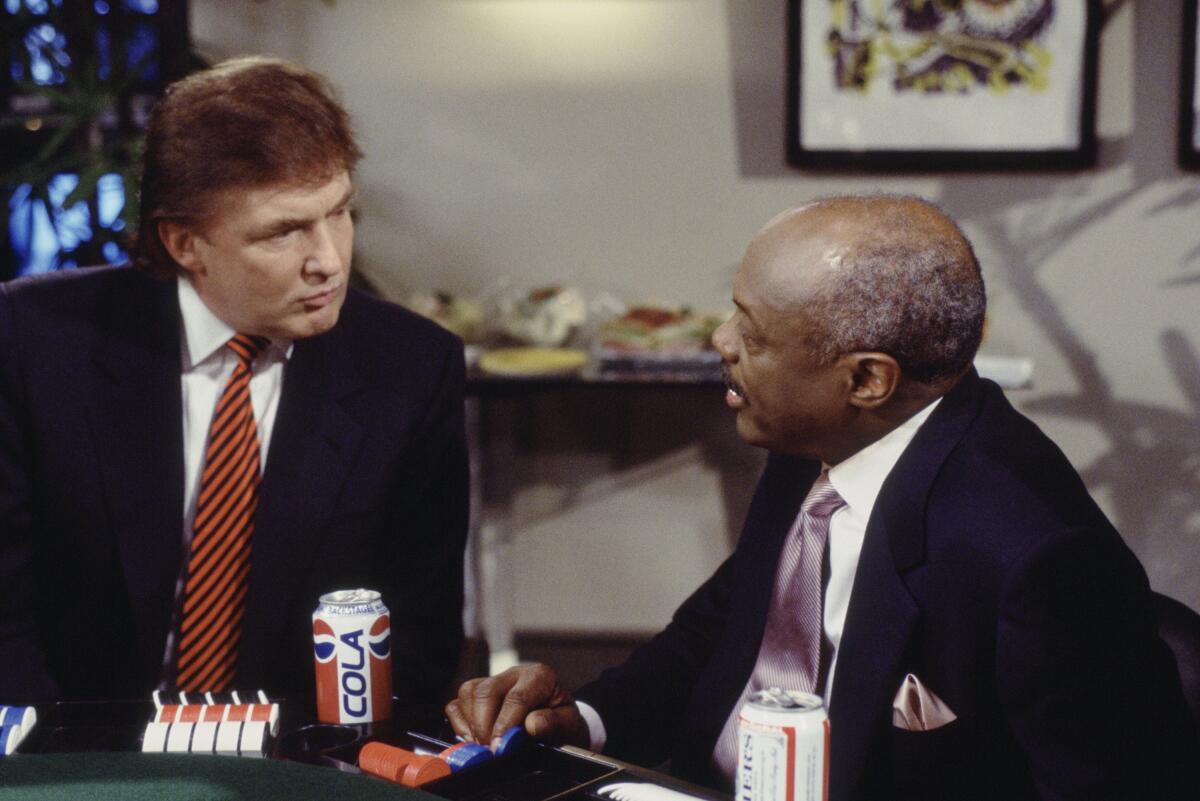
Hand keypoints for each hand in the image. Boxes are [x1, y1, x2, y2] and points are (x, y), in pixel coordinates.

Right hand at [445, 663, 589, 748]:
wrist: (559, 723)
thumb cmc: (562, 722)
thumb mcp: (569, 724)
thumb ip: (554, 723)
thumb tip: (533, 725)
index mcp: (540, 676)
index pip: (516, 697)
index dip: (505, 724)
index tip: (499, 748)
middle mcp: (514, 674)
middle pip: (486, 691)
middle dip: (484, 725)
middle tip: (490, 750)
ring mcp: (493, 682)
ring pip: (469, 693)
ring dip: (471, 724)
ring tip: (483, 746)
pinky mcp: (477, 695)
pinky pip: (457, 703)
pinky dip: (459, 724)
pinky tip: (473, 739)